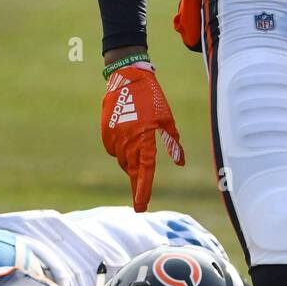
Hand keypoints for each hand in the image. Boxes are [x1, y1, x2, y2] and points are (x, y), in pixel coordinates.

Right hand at [101, 64, 184, 211]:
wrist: (127, 78)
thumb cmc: (152, 99)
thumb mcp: (167, 120)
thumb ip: (173, 143)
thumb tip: (180, 162)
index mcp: (145, 139)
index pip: (145, 172)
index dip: (143, 190)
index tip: (141, 206)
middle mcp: (128, 142)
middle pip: (132, 170)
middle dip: (137, 182)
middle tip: (141, 197)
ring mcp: (114, 138)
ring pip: (123, 161)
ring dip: (131, 165)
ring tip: (138, 156)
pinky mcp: (105, 133)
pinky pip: (114, 150)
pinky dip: (121, 151)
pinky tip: (128, 140)